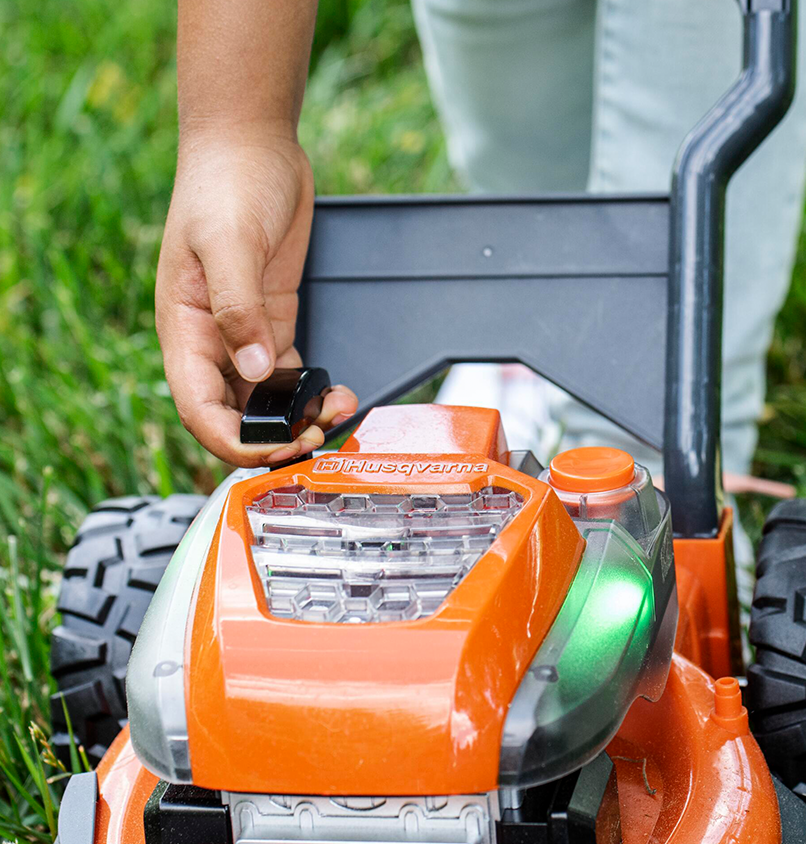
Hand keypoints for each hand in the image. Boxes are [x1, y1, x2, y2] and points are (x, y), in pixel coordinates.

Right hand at [155, 128, 356, 466]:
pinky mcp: (272, 323)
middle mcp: (211, 341)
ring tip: (333, 415)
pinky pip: (289, 374)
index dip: (233, 441)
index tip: (273, 450)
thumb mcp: (229, 243)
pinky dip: (311, 391)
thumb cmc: (225, 183)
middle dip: (271, 438)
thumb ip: (238, 309)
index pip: (200, 409)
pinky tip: (335, 393)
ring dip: (296, 418)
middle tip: (312, 439)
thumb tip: (252, 370)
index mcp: (184, 330)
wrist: (251, 145)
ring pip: (264, 401)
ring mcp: (243, 335)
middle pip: (234, 415)